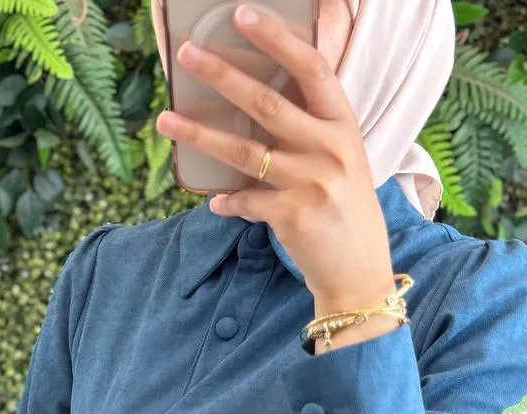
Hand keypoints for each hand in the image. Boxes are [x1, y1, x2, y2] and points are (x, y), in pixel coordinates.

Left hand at [155, 2, 396, 315]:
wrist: (360, 275)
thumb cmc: (346, 214)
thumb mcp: (343, 162)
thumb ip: (311, 132)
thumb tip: (255, 104)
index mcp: (344, 126)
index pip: (312, 68)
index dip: (276, 38)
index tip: (242, 15)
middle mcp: (331, 149)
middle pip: (267, 102)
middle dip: (221, 75)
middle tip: (187, 55)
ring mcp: (313, 183)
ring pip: (244, 150)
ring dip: (200, 135)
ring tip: (166, 121)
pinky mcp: (294, 216)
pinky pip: (246, 200)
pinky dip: (227, 201)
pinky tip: (215, 201)